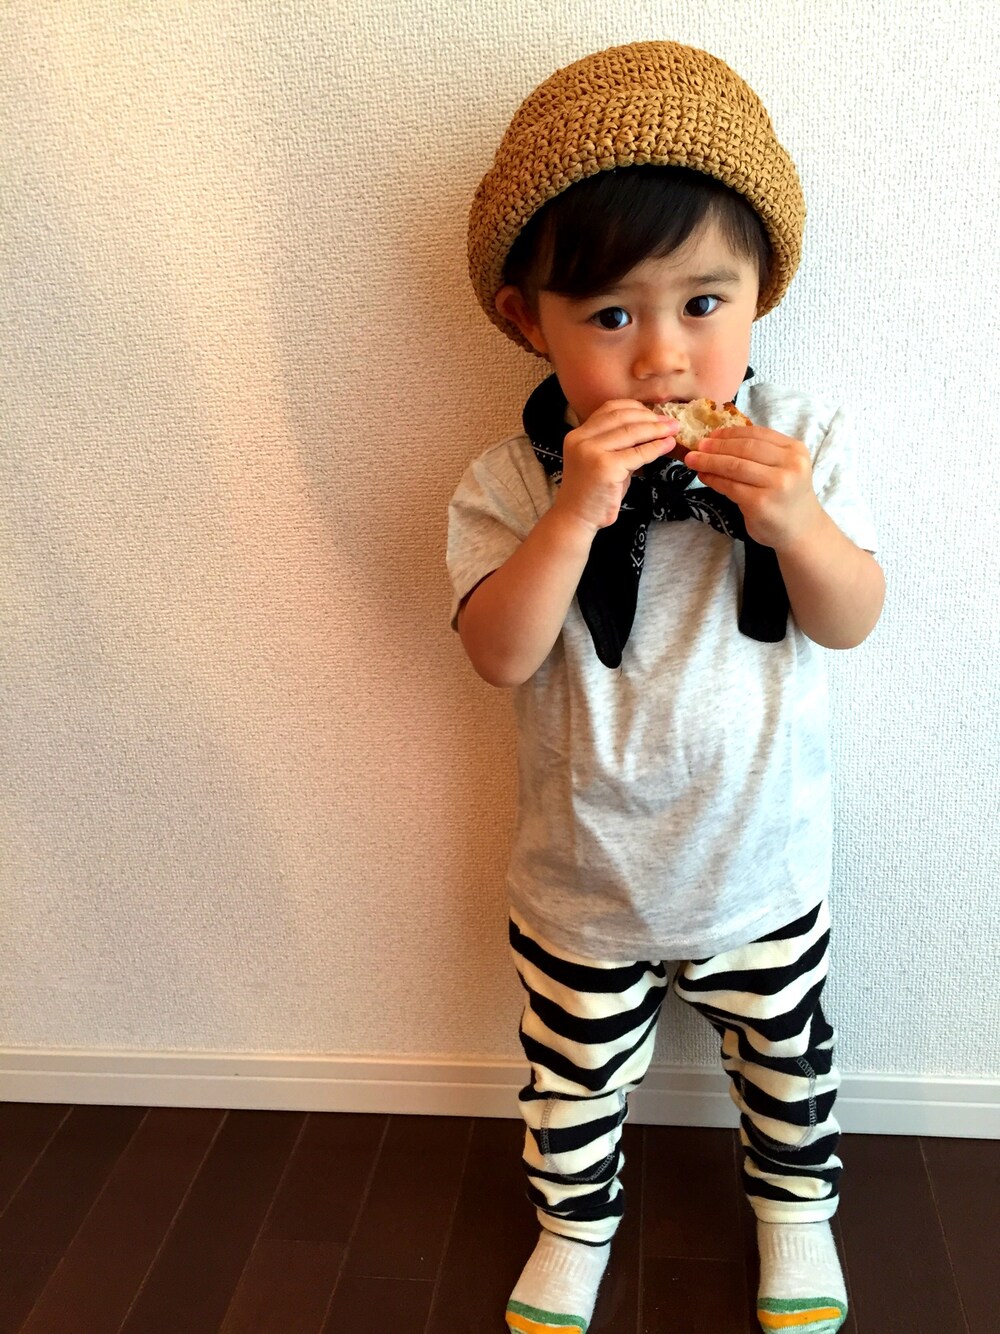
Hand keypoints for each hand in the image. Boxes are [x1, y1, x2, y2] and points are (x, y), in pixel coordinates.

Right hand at [554, 400, 679, 531]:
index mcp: (578, 434)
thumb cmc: (594, 492)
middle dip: (650, 417)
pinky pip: (638, 453)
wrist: (576, 518)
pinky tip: (667, 445)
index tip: (654, 413)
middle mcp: (582, 439)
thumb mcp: (603, 461)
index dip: (635, 408)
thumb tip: (652, 428)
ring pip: (632, 432)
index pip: (609, 409)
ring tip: (673, 430)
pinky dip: (656, 447)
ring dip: (656, 430)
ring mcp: (592, 452)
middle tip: (671, 421)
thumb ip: (620, 444)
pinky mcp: (606, 467)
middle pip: (622, 417)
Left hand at [684, 426, 823, 550]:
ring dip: (710, 462)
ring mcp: (776, 484)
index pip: (758, 434)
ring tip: (693, 460)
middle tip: (698, 446)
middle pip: (745, 448)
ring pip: (735, 466)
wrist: (800, 531)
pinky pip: (730, 486)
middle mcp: (790, 464)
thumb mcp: (783, 467)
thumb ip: (761, 453)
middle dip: (717, 446)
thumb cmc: (786, 497)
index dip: (731, 433)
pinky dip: (714, 479)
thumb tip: (718, 440)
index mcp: (795, 449)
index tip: (712, 434)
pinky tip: (704, 476)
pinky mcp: (760, 503)